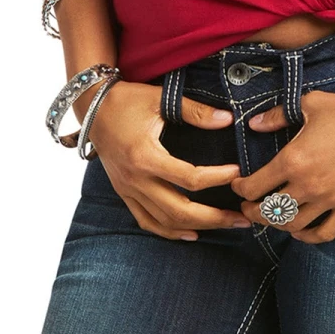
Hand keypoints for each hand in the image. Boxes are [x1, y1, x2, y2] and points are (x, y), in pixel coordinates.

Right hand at [85, 81, 254, 240]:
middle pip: (180, 210)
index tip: (238, 172)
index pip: (189, 178)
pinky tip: (191, 234)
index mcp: (145, 157)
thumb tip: (228, 119)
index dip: (217, 178)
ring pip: (165, 221)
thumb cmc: (127, 100)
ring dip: (198, 227)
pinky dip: (169, 232)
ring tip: (226, 225)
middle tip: (243, 218)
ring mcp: (128, 190)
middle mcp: (136, 180)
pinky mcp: (124, 193)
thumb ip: (195, 111)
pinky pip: (146, 221)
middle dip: (215, 217)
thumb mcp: (160, 99)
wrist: (92, 107)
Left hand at [231, 87, 334, 243]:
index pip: (255, 187)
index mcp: (293, 160)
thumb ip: (278, 115)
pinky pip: (323, 233)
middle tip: (249, 206)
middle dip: (253, 211)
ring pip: (293, 226)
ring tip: (272, 216)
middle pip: (269, 211)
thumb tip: (255, 124)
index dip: (240, 189)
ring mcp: (331, 200)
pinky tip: (300, 231)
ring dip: (276, 224)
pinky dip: (307, 237)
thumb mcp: (311, 104)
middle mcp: (308, 185)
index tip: (238, 185)